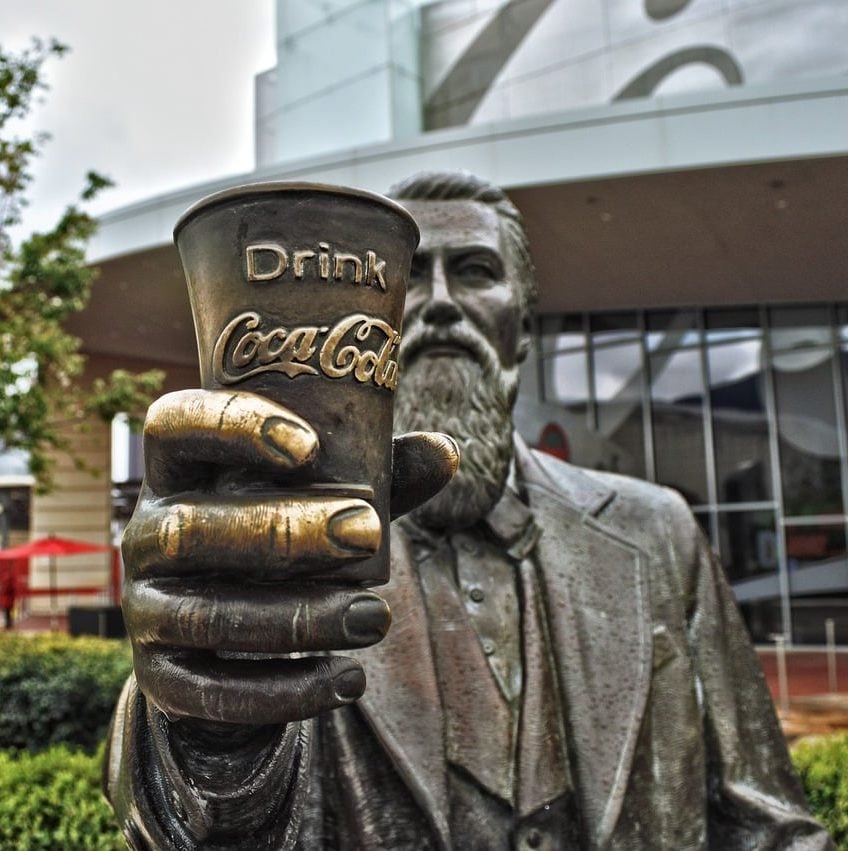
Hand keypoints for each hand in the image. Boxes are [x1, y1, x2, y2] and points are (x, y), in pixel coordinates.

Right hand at [122, 389, 456, 724]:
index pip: (176, 426)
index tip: (309, 446)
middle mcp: (147, 534)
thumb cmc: (285, 539)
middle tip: (368, 533)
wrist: (230, 636)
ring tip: (376, 617)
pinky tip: (348, 681)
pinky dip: (284, 691)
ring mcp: (145, 607)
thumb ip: (377, 475)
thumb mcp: (324, 498)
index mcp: (181, 472)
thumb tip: (447, 450)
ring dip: (298, 618)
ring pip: (208, 614)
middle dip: (283, 532)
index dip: (231, 428)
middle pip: (192, 527)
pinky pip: (210, 692)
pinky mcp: (160, 676)